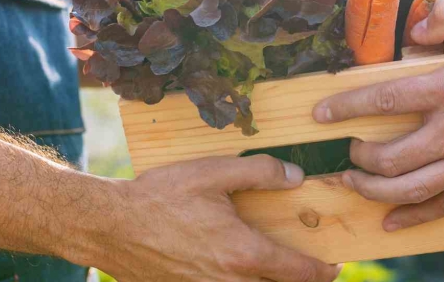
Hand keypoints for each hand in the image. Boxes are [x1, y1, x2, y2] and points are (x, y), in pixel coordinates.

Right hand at [89, 155, 340, 281]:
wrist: (109, 226)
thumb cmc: (159, 196)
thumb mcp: (212, 173)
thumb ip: (259, 172)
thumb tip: (296, 177)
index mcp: (243, 254)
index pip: (300, 274)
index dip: (325, 271)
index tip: (335, 263)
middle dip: (296, 281)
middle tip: (307, 267)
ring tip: (271, 267)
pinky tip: (233, 268)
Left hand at [313, 0, 443, 230]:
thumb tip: (413, 26)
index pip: (384, 100)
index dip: (344, 107)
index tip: (319, 113)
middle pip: (390, 159)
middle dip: (357, 159)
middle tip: (346, 151)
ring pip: (412, 190)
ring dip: (374, 192)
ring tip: (354, 184)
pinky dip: (415, 218)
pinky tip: (392, 223)